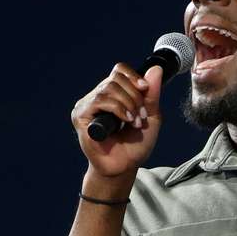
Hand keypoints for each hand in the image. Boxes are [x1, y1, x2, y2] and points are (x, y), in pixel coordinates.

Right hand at [70, 63, 165, 184]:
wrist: (124, 167)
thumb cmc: (135, 145)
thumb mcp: (151, 117)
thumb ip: (152, 95)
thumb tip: (155, 68)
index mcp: (113, 94)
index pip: (119, 71)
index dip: (133, 76)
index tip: (145, 89)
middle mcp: (97, 97)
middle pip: (116, 78)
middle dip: (135, 96)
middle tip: (142, 116)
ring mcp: (87, 105)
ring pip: (109, 88)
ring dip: (128, 104)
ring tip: (135, 122)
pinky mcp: (81, 116)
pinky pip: (100, 100)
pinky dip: (118, 109)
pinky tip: (126, 121)